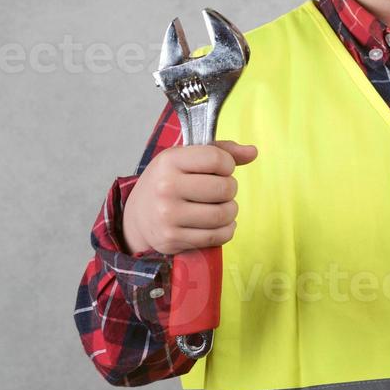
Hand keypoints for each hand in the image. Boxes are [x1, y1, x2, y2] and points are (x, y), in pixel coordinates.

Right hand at [122, 140, 257, 254]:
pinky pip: (217, 236)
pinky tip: (218, 224)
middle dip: (230, 189)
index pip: (217, 158)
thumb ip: (221, 151)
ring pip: (223, 214)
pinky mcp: (173, 239)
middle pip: (224, 188)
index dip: (228, 164)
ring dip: (230, 211)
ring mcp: (168, 215)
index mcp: (169, 161)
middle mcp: (166, 187)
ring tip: (221, 207)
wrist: (137, 218)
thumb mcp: (185, 159)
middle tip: (221, 191)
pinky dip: (226, 230)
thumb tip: (253, 151)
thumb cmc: (168, 183)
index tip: (221, 169)